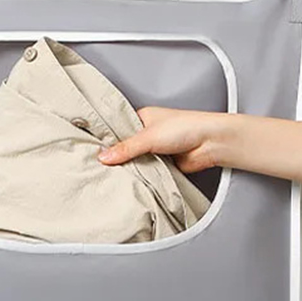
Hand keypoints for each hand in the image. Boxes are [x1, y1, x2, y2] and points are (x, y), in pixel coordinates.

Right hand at [98, 107, 220, 172]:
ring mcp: (154, 150)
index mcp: (141, 118)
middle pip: (124, 148)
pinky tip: (130, 182)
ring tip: (111, 177)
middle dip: (116, 158)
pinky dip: (140, 177)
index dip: (106, 140)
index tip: (91, 150)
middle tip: (99, 168)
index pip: (117, 129)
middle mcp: (146, 134)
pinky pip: (145, 172)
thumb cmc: (186, 127)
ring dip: (130, 169)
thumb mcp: (149, 136)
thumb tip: (104, 157)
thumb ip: (126, 148)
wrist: (210, 143)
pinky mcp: (161, 165)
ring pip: (134, 162)